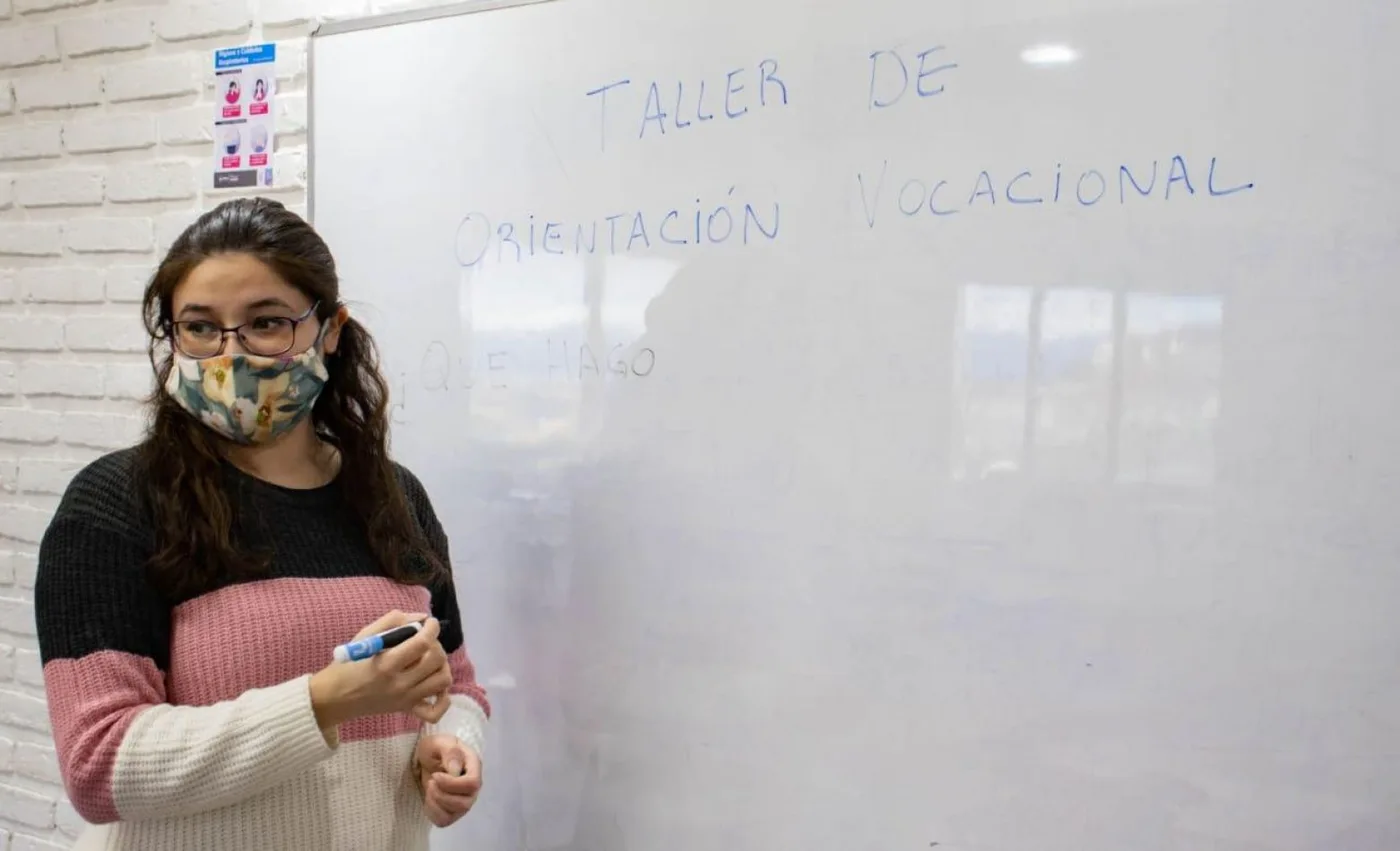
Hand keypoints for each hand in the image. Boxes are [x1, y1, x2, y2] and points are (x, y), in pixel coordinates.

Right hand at [310, 611, 453, 729]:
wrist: (334, 698)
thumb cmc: (348, 664)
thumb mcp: (365, 636)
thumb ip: (394, 622)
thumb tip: (422, 618)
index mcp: (386, 664)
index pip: (422, 643)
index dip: (432, 628)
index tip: (430, 623)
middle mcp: (399, 684)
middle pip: (437, 660)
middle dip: (436, 644)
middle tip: (424, 641)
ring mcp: (405, 699)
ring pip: (442, 681)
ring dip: (441, 666)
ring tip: (429, 659)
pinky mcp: (407, 710)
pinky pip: (436, 711)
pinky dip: (443, 699)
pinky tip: (435, 685)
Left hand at [415, 734, 481, 827]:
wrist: (428, 758)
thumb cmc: (436, 748)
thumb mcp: (439, 743)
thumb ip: (450, 752)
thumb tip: (455, 770)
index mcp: (474, 767)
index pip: (473, 784)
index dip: (453, 784)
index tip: (435, 775)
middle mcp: (473, 787)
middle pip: (465, 803)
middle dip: (442, 795)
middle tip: (430, 781)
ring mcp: (464, 801)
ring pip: (455, 813)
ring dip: (436, 802)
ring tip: (429, 787)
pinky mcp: (452, 812)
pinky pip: (444, 821)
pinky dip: (432, 812)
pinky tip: (428, 798)